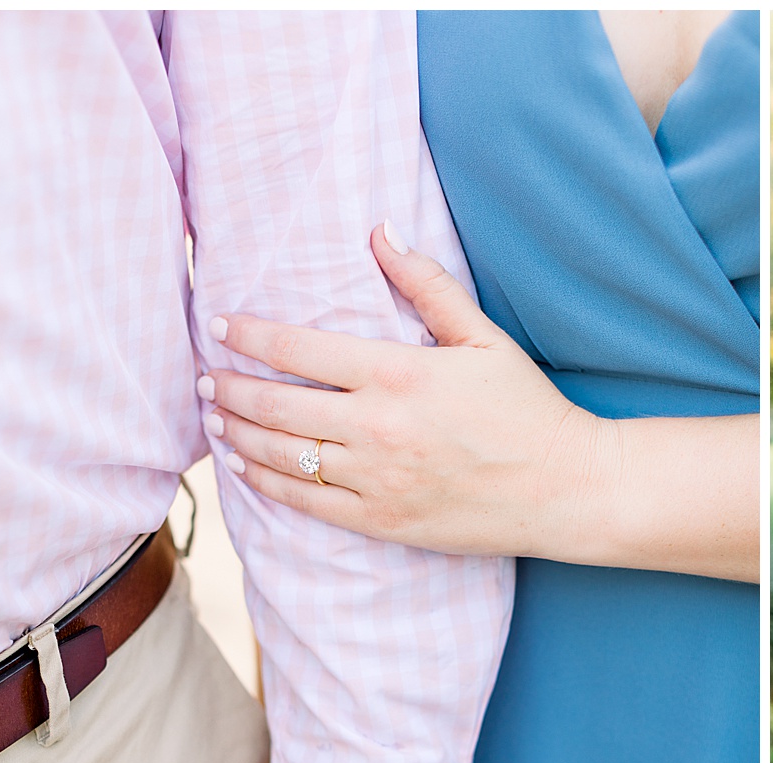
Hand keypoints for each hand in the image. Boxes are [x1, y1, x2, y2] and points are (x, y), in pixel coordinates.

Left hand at [200, 223, 597, 558]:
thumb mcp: (483, 338)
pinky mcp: (382, 520)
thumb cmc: (527, 410)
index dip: (250, 335)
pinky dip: (266, 481)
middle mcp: (377, 427)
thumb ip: (426, 285)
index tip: (222, 325)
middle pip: (276, 404)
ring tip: (217, 415)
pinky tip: (245, 466)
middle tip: (208, 375)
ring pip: (282, 454)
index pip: (298, 349)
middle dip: (231, 386)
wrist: (564, 489)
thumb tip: (381, 231)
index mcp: (397, 374)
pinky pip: (305, 502)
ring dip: (239, 432)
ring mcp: (376, 479)